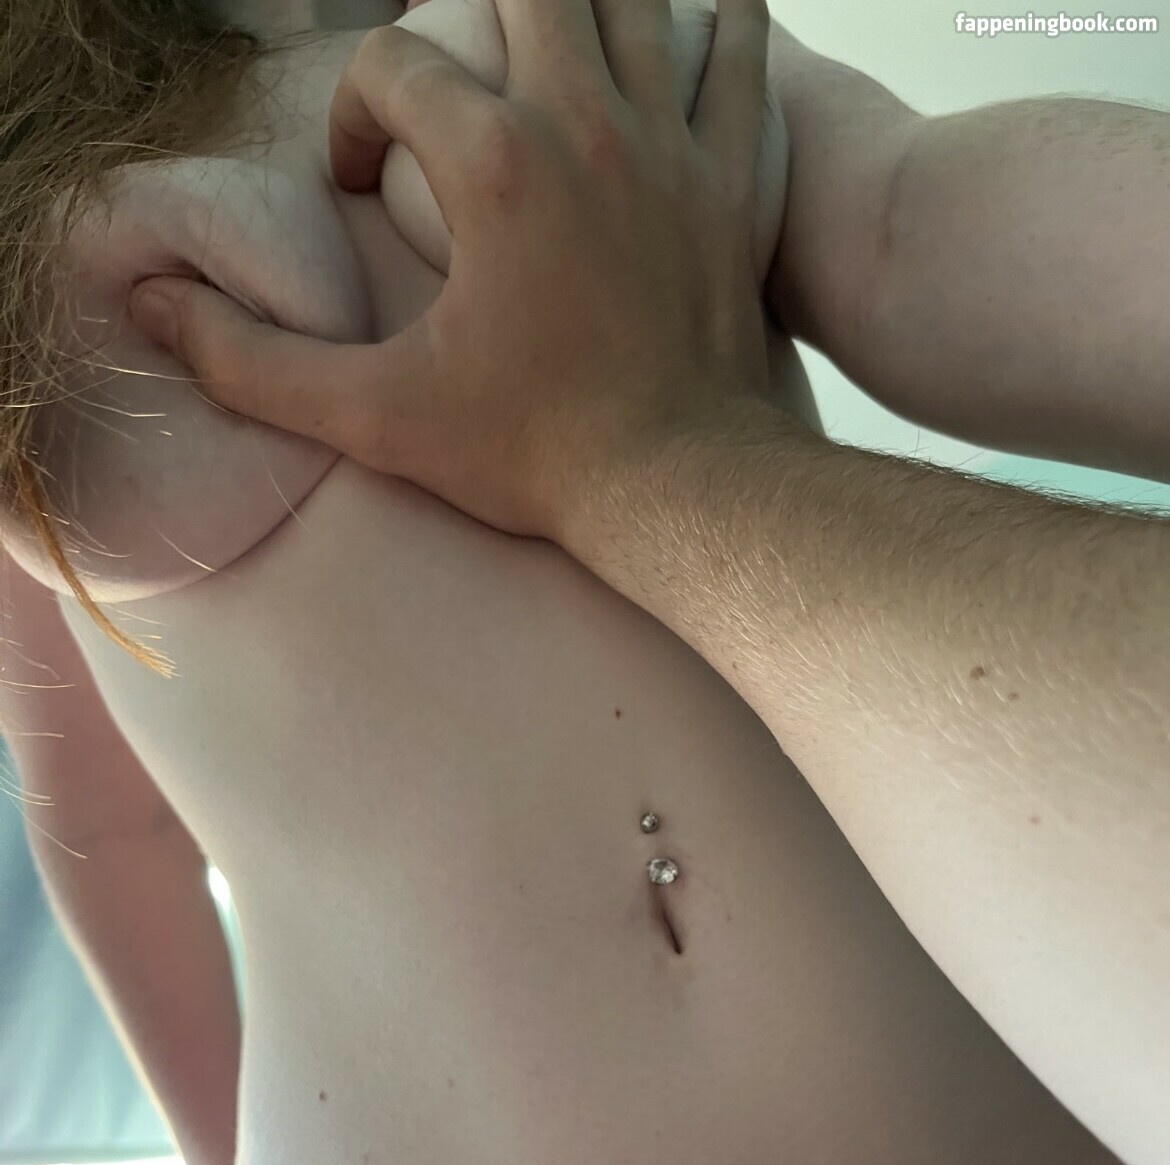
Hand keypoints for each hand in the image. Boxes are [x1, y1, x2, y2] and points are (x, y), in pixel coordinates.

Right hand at [129, 0, 776, 546]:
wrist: (676, 488)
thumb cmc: (535, 452)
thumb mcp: (379, 417)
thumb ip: (256, 364)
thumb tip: (158, 309)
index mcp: (493, 166)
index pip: (395, 61)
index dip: (356, 113)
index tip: (363, 186)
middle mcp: (585, 124)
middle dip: (475, 8)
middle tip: (459, 78)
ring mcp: (672, 143)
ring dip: (583, 4)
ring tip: (548, 47)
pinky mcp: (736, 178)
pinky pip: (740, 53)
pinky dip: (719, 24)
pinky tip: (687, 35)